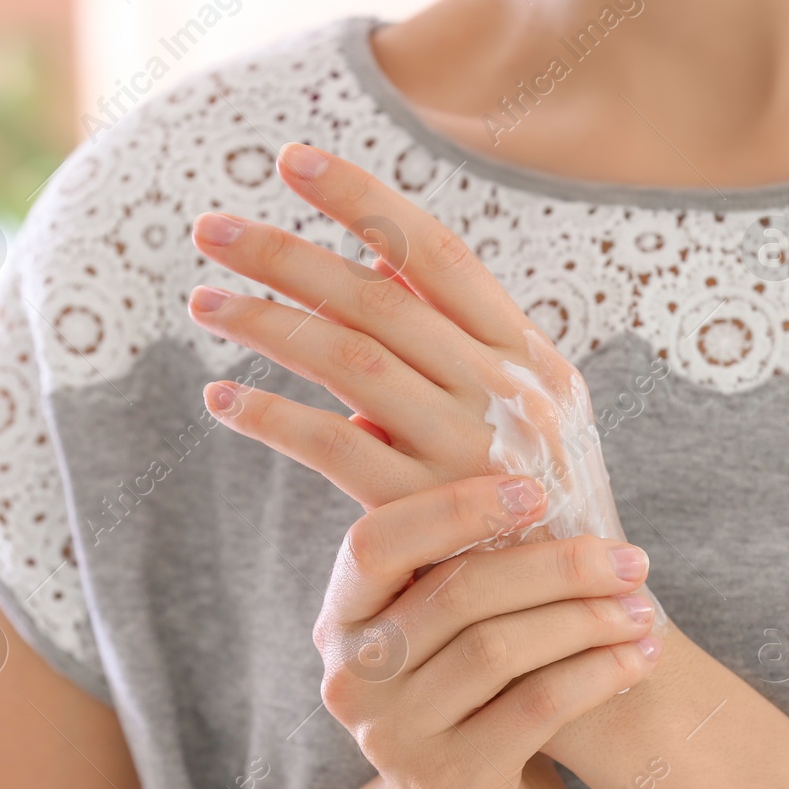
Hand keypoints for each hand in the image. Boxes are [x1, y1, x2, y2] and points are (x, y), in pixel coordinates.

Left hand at [185, 143, 643, 562]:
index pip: (439, 255)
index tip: (295, 160)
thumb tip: (369, 297)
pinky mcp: (434, 515)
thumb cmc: (547, 515)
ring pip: (351, 361)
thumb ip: (467, 359)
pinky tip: (222, 403)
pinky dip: (273, 420)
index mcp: (532, 358)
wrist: (585, 628)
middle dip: (289, 255)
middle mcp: (508, 392)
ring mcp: (472, 453)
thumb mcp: (538, 423)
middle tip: (210, 228)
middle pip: (380, 299)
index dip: (364, 200)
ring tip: (202, 302)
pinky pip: (336, 450)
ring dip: (268, 324)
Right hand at [314, 472, 661, 788]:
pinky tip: (639, 657)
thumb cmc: (475, 692)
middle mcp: (351, 675)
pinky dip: (597, 674)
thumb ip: (459, 547)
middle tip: (633, 557)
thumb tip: (500, 425)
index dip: (454, 507)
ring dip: (588, 619)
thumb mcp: (450, 619)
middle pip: (457, 594)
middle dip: (558, 566)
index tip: (539, 488)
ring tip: (644, 607)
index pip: (376, 542)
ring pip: (500, 650)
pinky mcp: (451, 785)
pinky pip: (535, 709)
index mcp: (344, 616)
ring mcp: (394, 737)